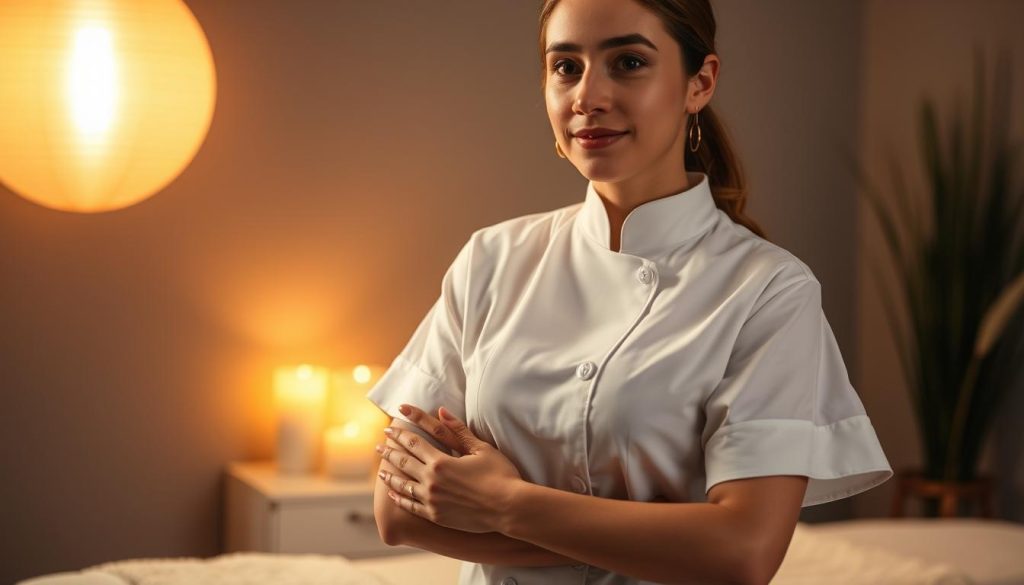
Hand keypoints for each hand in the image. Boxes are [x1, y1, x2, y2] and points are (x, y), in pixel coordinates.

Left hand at [376, 403, 523, 532]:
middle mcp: (431, 481)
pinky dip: (400, 498)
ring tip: (381, 472)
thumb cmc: (501, 475)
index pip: (413, 442)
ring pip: (403, 486)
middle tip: (379, 445)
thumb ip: (458, 431)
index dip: (400, 433)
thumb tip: (441, 411)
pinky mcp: (436, 516)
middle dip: (390, 451)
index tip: (389, 426)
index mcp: (441, 462)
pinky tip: (394, 494)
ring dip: (390, 476)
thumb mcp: (481, 449)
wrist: (509, 508)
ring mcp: (432, 500)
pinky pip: (412, 506)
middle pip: (404, 462)